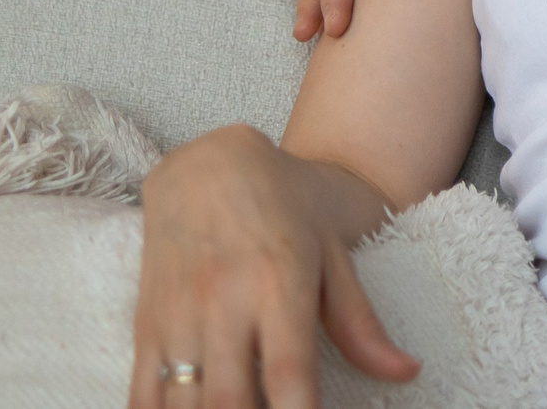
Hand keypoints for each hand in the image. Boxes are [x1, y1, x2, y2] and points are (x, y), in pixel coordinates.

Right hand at [132, 125, 416, 408]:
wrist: (208, 163)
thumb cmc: (287, 205)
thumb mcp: (334, 253)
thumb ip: (361, 323)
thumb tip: (406, 373)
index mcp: (279, 281)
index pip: (290, 370)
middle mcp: (223, 301)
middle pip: (230, 399)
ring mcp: (177, 315)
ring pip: (181, 403)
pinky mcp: (145, 326)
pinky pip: (141, 393)